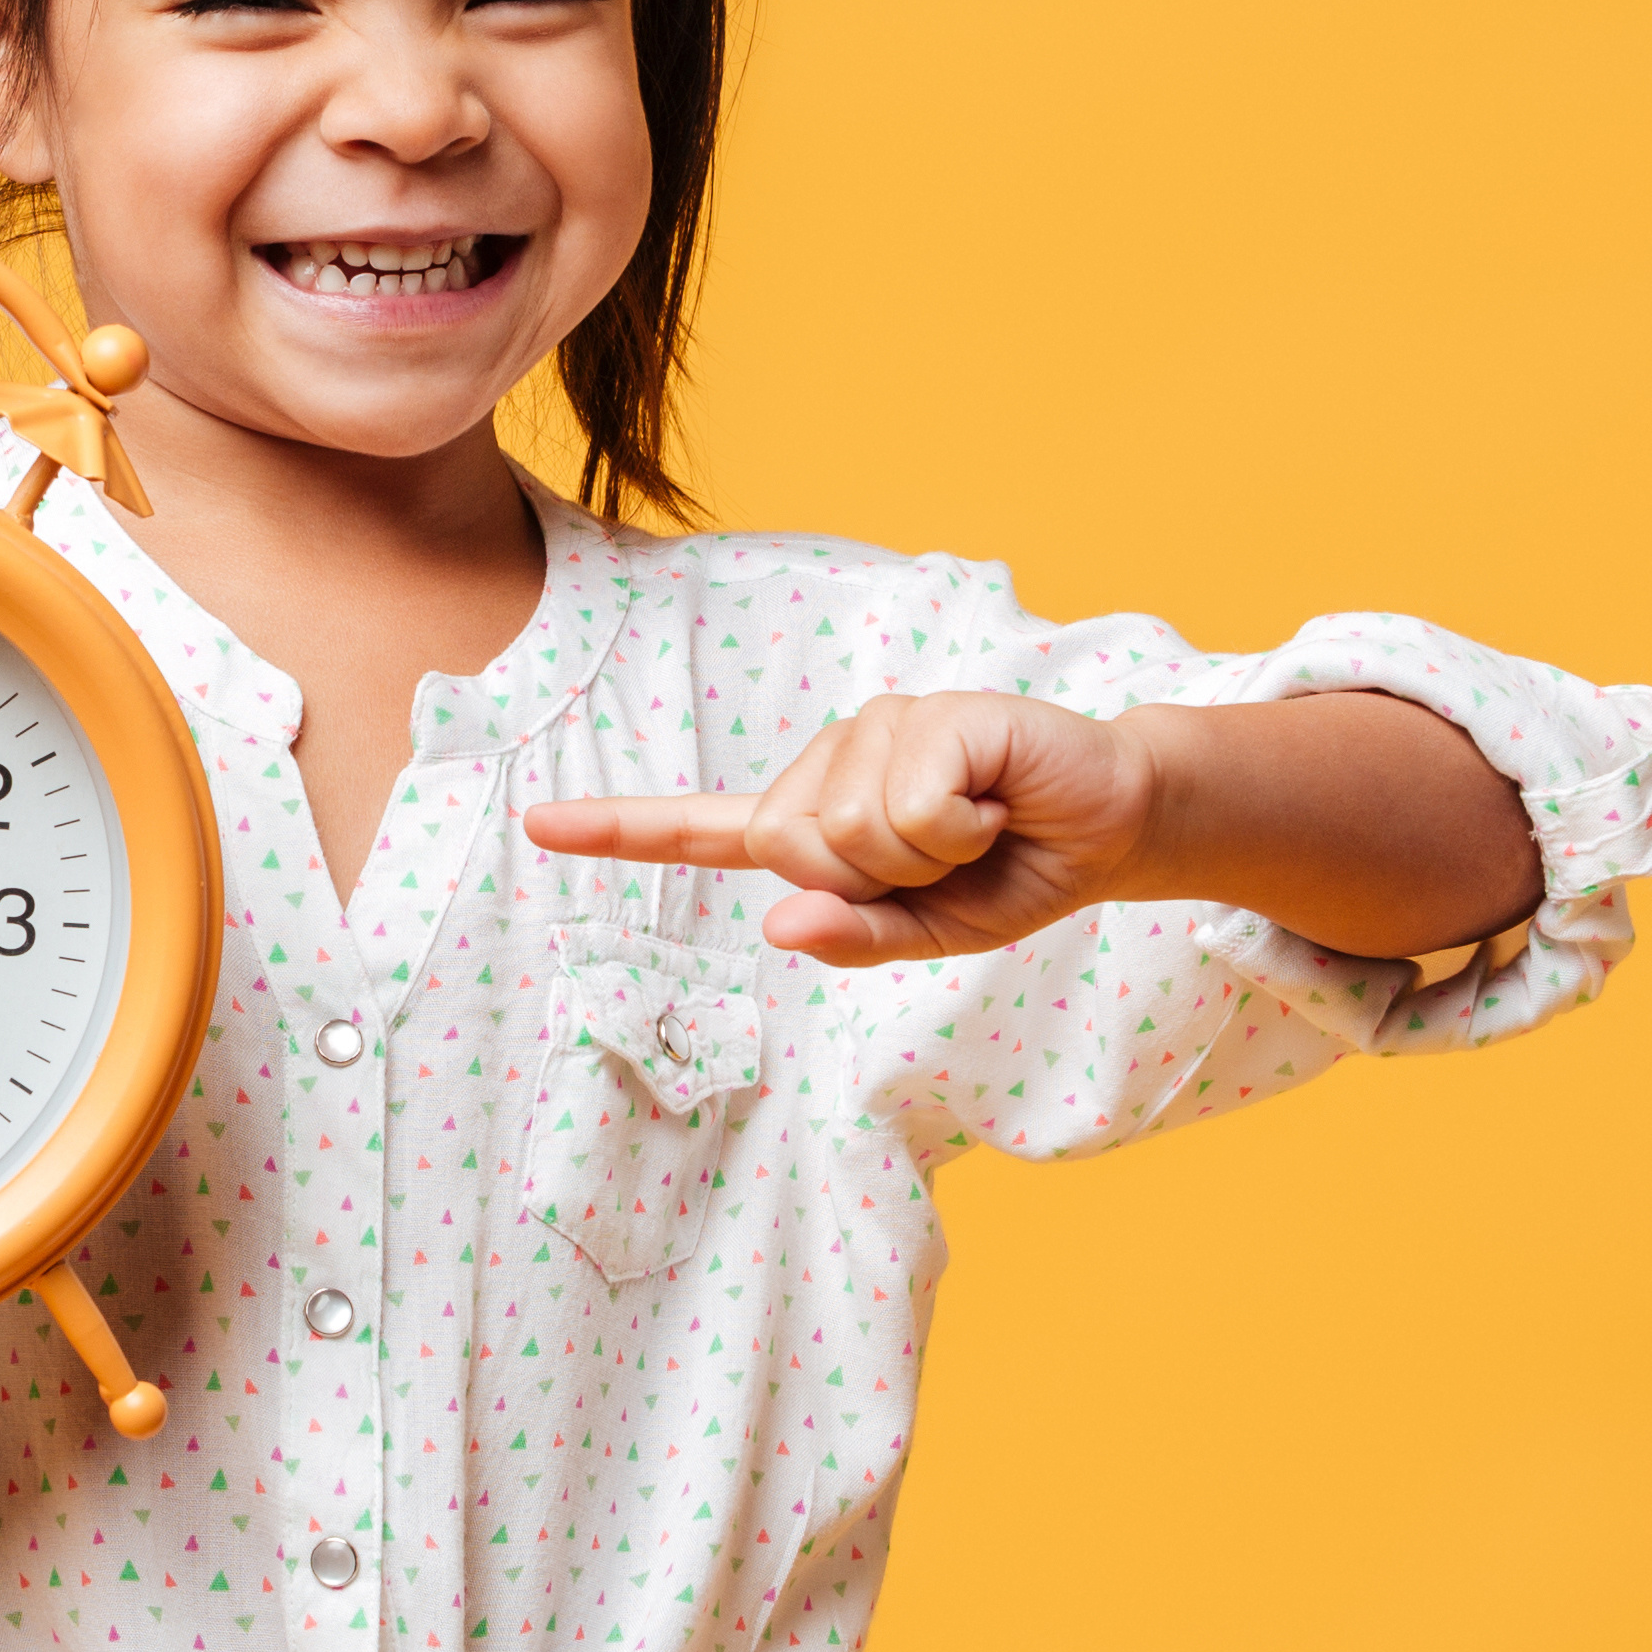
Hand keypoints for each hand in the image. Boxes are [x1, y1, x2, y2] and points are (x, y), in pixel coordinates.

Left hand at [526, 693, 1152, 966]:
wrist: (1112, 822)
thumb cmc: (1016, 871)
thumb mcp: (935, 932)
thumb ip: (859, 936)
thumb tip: (780, 925)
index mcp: (817, 819)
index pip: (705, 830)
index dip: (623, 830)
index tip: (539, 825)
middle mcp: (834, 759)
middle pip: (792, 849)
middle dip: (875, 879)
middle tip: (949, 854)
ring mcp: (880, 726)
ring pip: (851, 832)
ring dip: (929, 854)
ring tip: (979, 822)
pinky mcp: (932, 714)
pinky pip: (911, 808)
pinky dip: (962, 826)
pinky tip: (996, 797)